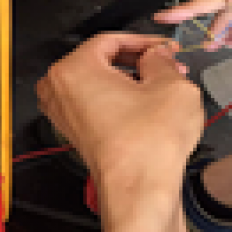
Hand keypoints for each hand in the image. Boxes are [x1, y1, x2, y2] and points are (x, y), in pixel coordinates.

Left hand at [36, 33, 202, 231]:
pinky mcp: (75, 132)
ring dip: (132, 80)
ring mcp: (64, 113)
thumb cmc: (147, 148)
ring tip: (162, 86)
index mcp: (74, 69)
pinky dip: (121, 100)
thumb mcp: (172, 85)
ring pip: (101, 81)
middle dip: (140, 60)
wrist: (140, 191)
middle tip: (167, 64)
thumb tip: (157, 55)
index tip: (163, 47)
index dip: (144, 41)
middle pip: (103, 59)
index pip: (112, 39)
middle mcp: (60, 89)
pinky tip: (147, 106)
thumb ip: (162, 59)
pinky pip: (97, 102)